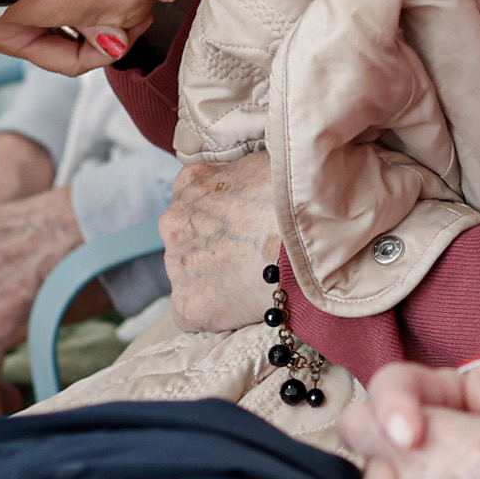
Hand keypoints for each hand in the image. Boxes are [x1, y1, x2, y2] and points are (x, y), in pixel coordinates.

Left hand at [159, 150, 277, 330]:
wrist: (305, 232)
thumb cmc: (292, 195)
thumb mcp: (257, 163)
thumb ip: (237, 177)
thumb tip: (245, 189)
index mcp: (189, 184)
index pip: (197, 207)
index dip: (224, 222)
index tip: (245, 231)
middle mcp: (174, 223)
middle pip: (191, 243)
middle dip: (216, 251)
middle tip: (252, 257)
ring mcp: (178, 266)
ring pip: (192, 278)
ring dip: (217, 282)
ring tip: (255, 279)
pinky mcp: (189, 306)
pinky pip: (196, 314)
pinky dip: (218, 313)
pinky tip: (245, 302)